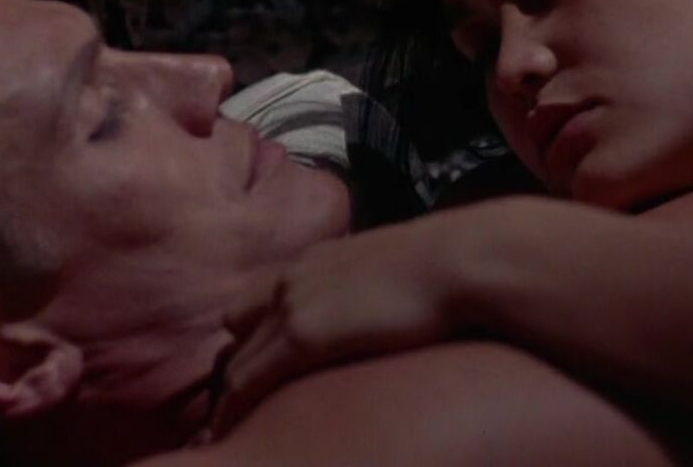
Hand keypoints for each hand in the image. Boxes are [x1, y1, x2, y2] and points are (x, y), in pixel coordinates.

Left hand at [209, 214, 470, 436]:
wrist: (462, 261)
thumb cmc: (452, 269)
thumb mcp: (401, 272)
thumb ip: (380, 291)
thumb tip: (397, 312)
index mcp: (318, 260)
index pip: (263, 296)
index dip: (257, 333)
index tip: (258, 367)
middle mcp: (294, 277)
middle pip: (237, 323)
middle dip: (238, 360)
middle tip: (243, 403)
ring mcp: (294, 304)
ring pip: (235, 358)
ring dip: (230, 393)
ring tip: (231, 431)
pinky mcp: (303, 336)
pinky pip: (246, 381)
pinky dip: (234, 408)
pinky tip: (232, 433)